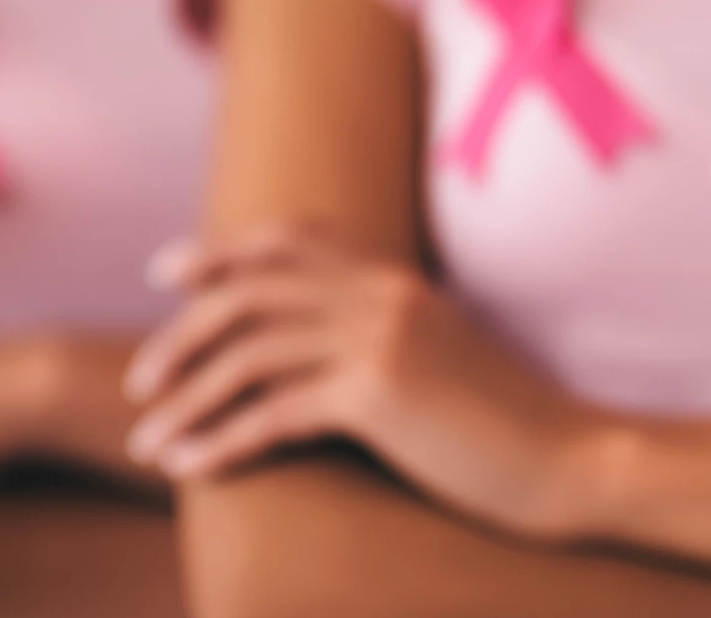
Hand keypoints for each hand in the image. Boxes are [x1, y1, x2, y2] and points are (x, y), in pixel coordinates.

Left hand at [124, 227, 606, 539]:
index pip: (289, 240)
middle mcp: (381, 294)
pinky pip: (271, 414)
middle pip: (249, 293)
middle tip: (140, 379)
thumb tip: (321, 354)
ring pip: (248, 355)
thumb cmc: (507, 425)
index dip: (219, 253)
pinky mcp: (377, 393)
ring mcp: (379, 338)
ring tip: (148, 440)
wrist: (569, 459)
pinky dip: (219, 442)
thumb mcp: (443, 358)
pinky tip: (188, 469)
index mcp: (395, 278)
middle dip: (181, 335)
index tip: (167, 274)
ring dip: (186, 399)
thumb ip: (386, 333)